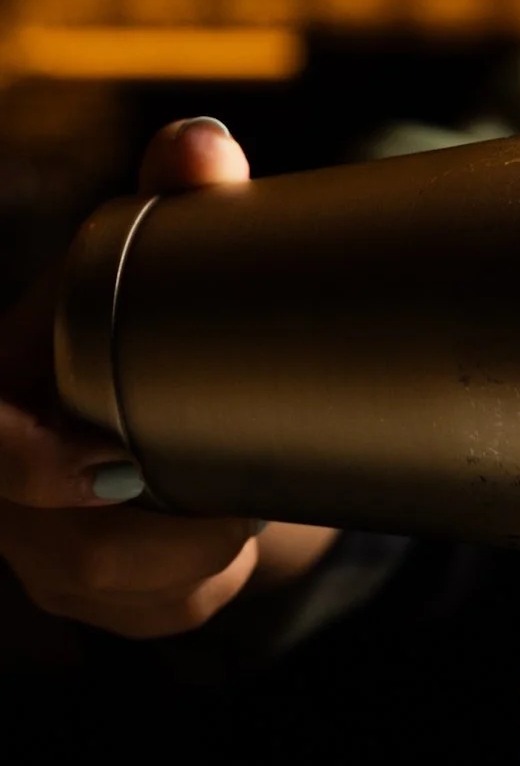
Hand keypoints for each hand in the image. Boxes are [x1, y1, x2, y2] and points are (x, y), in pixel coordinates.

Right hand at [0, 118, 334, 639]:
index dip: (30, 466)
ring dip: (201, 555)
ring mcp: (44, 559)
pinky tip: (236, 531)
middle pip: (67, 551)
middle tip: (245, 489)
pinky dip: (211, 578)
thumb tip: (203, 150)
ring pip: (121, 592)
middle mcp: (1, 495)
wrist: (153, 404)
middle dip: (168, 532)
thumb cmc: (137, 320)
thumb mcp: (150, 259)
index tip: (119, 458)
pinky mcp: (99, 604)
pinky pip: (160, 614)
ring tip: (248, 497)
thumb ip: (176, 201)